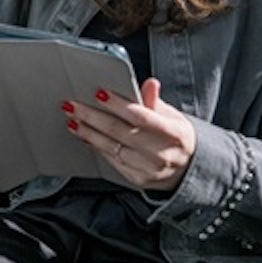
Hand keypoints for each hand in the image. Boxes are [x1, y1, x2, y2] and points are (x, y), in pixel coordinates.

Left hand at [63, 78, 195, 191]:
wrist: (188, 169)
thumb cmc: (177, 137)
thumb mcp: (173, 116)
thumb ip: (156, 101)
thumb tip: (149, 83)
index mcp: (174, 134)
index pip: (141, 116)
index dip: (118, 104)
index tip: (99, 93)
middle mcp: (161, 153)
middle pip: (120, 132)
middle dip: (93, 117)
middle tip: (74, 105)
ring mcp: (148, 169)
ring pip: (112, 148)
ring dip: (89, 132)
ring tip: (73, 120)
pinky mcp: (137, 179)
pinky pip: (112, 160)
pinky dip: (96, 147)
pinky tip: (85, 136)